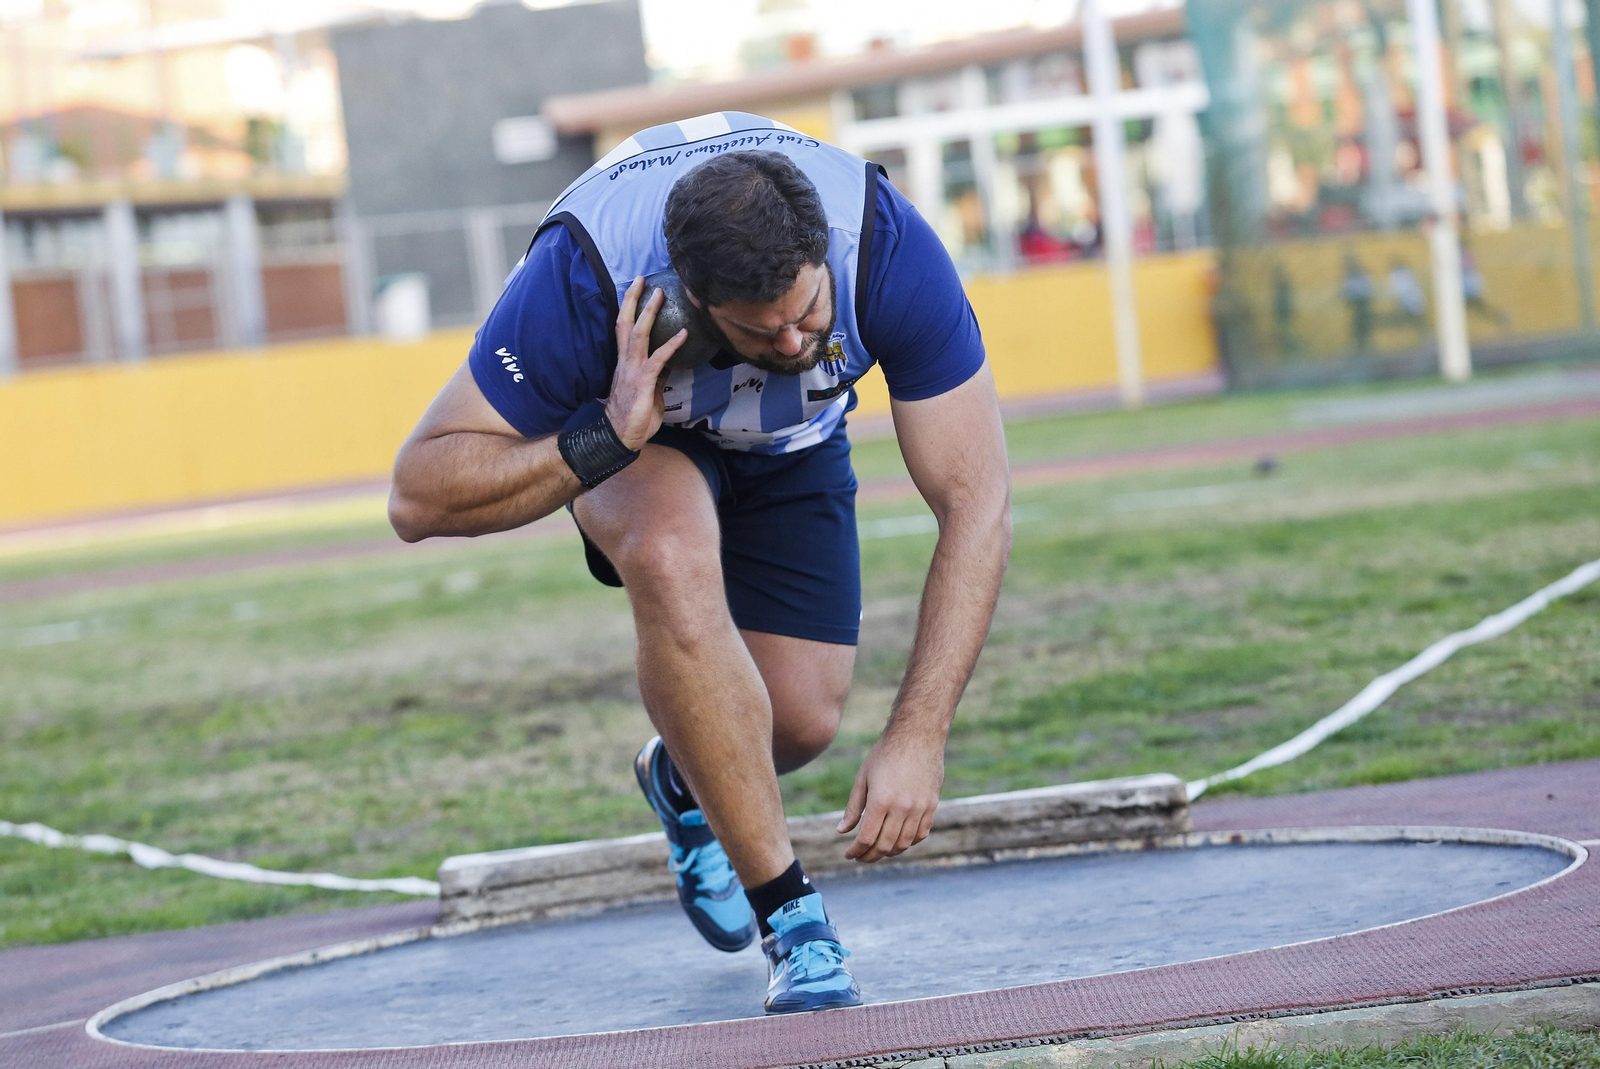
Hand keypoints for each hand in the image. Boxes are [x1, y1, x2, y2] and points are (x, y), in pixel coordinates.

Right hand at [606, 277, 686, 450]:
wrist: (622, 436)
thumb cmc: (635, 415)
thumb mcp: (650, 389)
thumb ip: (657, 373)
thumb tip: (670, 361)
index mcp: (625, 362)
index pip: (625, 328)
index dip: (630, 308)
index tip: (637, 289)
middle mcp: (625, 361)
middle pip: (625, 323)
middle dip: (632, 299)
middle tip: (642, 279)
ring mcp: (632, 370)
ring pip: (639, 334)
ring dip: (649, 312)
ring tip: (659, 293)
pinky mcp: (643, 382)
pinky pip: (658, 359)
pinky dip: (671, 344)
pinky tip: (684, 334)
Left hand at [837, 730, 944, 862]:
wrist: (917, 735)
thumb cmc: (885, 754)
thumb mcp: (863, 778)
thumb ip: (853, 807)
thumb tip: (842, 831)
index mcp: (881, 800)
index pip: (867, 838)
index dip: (856, 851)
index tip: (848, 854)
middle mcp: (902, 808)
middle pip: (885, 845)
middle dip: (870, 856)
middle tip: (860, 856)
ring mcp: (920, 808)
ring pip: (904, 844)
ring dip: (889, 852)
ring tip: (877, 850)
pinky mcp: (932, 805)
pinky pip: (920, 834)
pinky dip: (908, 842)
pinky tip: (897, 840)